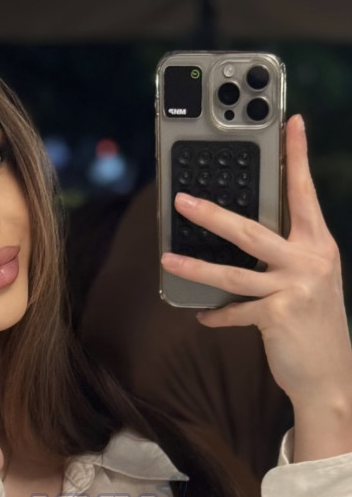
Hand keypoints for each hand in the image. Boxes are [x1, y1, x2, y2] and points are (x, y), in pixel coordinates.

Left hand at [161, 114, 351, 409]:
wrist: (329, 374)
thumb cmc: (313, 323)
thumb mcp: (310, 281)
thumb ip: (286, 257)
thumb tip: (242, 239)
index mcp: (318, 245)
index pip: (304, 192)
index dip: (297, 156)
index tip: (291, 122)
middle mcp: (309, 261)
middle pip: (251, 230)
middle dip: (212, 214)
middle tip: (181, 200)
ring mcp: (294, 288)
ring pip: (233, 272)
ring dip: (195, 267)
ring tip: (167, 260)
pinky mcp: (278, 316)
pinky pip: (235, 311)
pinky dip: (217, 315)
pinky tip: (202, 316)